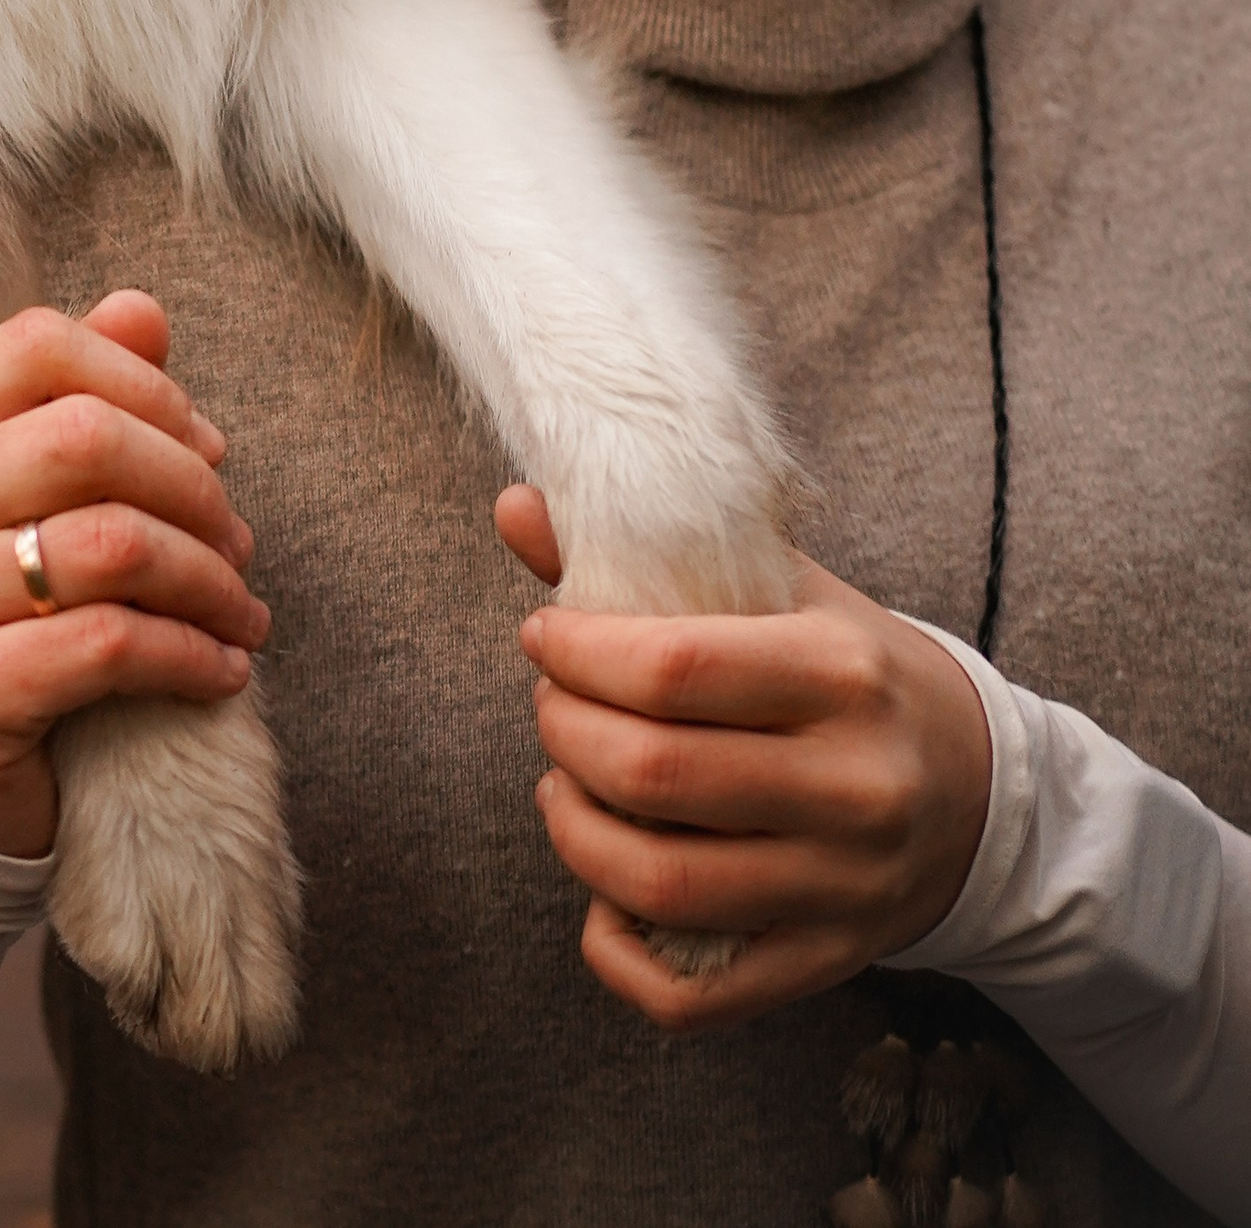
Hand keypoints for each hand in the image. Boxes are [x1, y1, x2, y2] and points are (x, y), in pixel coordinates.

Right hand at [0, 294, 268, 859]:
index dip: (145, 384)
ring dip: (209, 578)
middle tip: (239, 540)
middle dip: (192, 487)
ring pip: (110, 544)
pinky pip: (107, 645)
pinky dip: (191, 653)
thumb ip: (82, 392)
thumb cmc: (6, 603)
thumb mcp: (34, 490)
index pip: (37, 346)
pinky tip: (223, 667)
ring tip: (242, 608)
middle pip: (83, 438)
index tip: (208, 446)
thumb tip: (143, 311)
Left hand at [495, 486, 991, 1028]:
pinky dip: (619, 953)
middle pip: (652, 775)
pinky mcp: (830, 961)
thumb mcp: (784, 590)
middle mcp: (853, 785)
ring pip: (662, 886)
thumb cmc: (859, 675)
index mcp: (843, 673)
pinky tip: (602, 895)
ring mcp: (844, 887)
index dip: (576, 653)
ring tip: (564, 787)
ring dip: (576, 834)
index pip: (671, 667)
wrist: (986, 791)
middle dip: (565, 734)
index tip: (545, 637)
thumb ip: (650, 550)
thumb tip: (515, 506)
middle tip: (554, 706)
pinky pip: (696, 994)